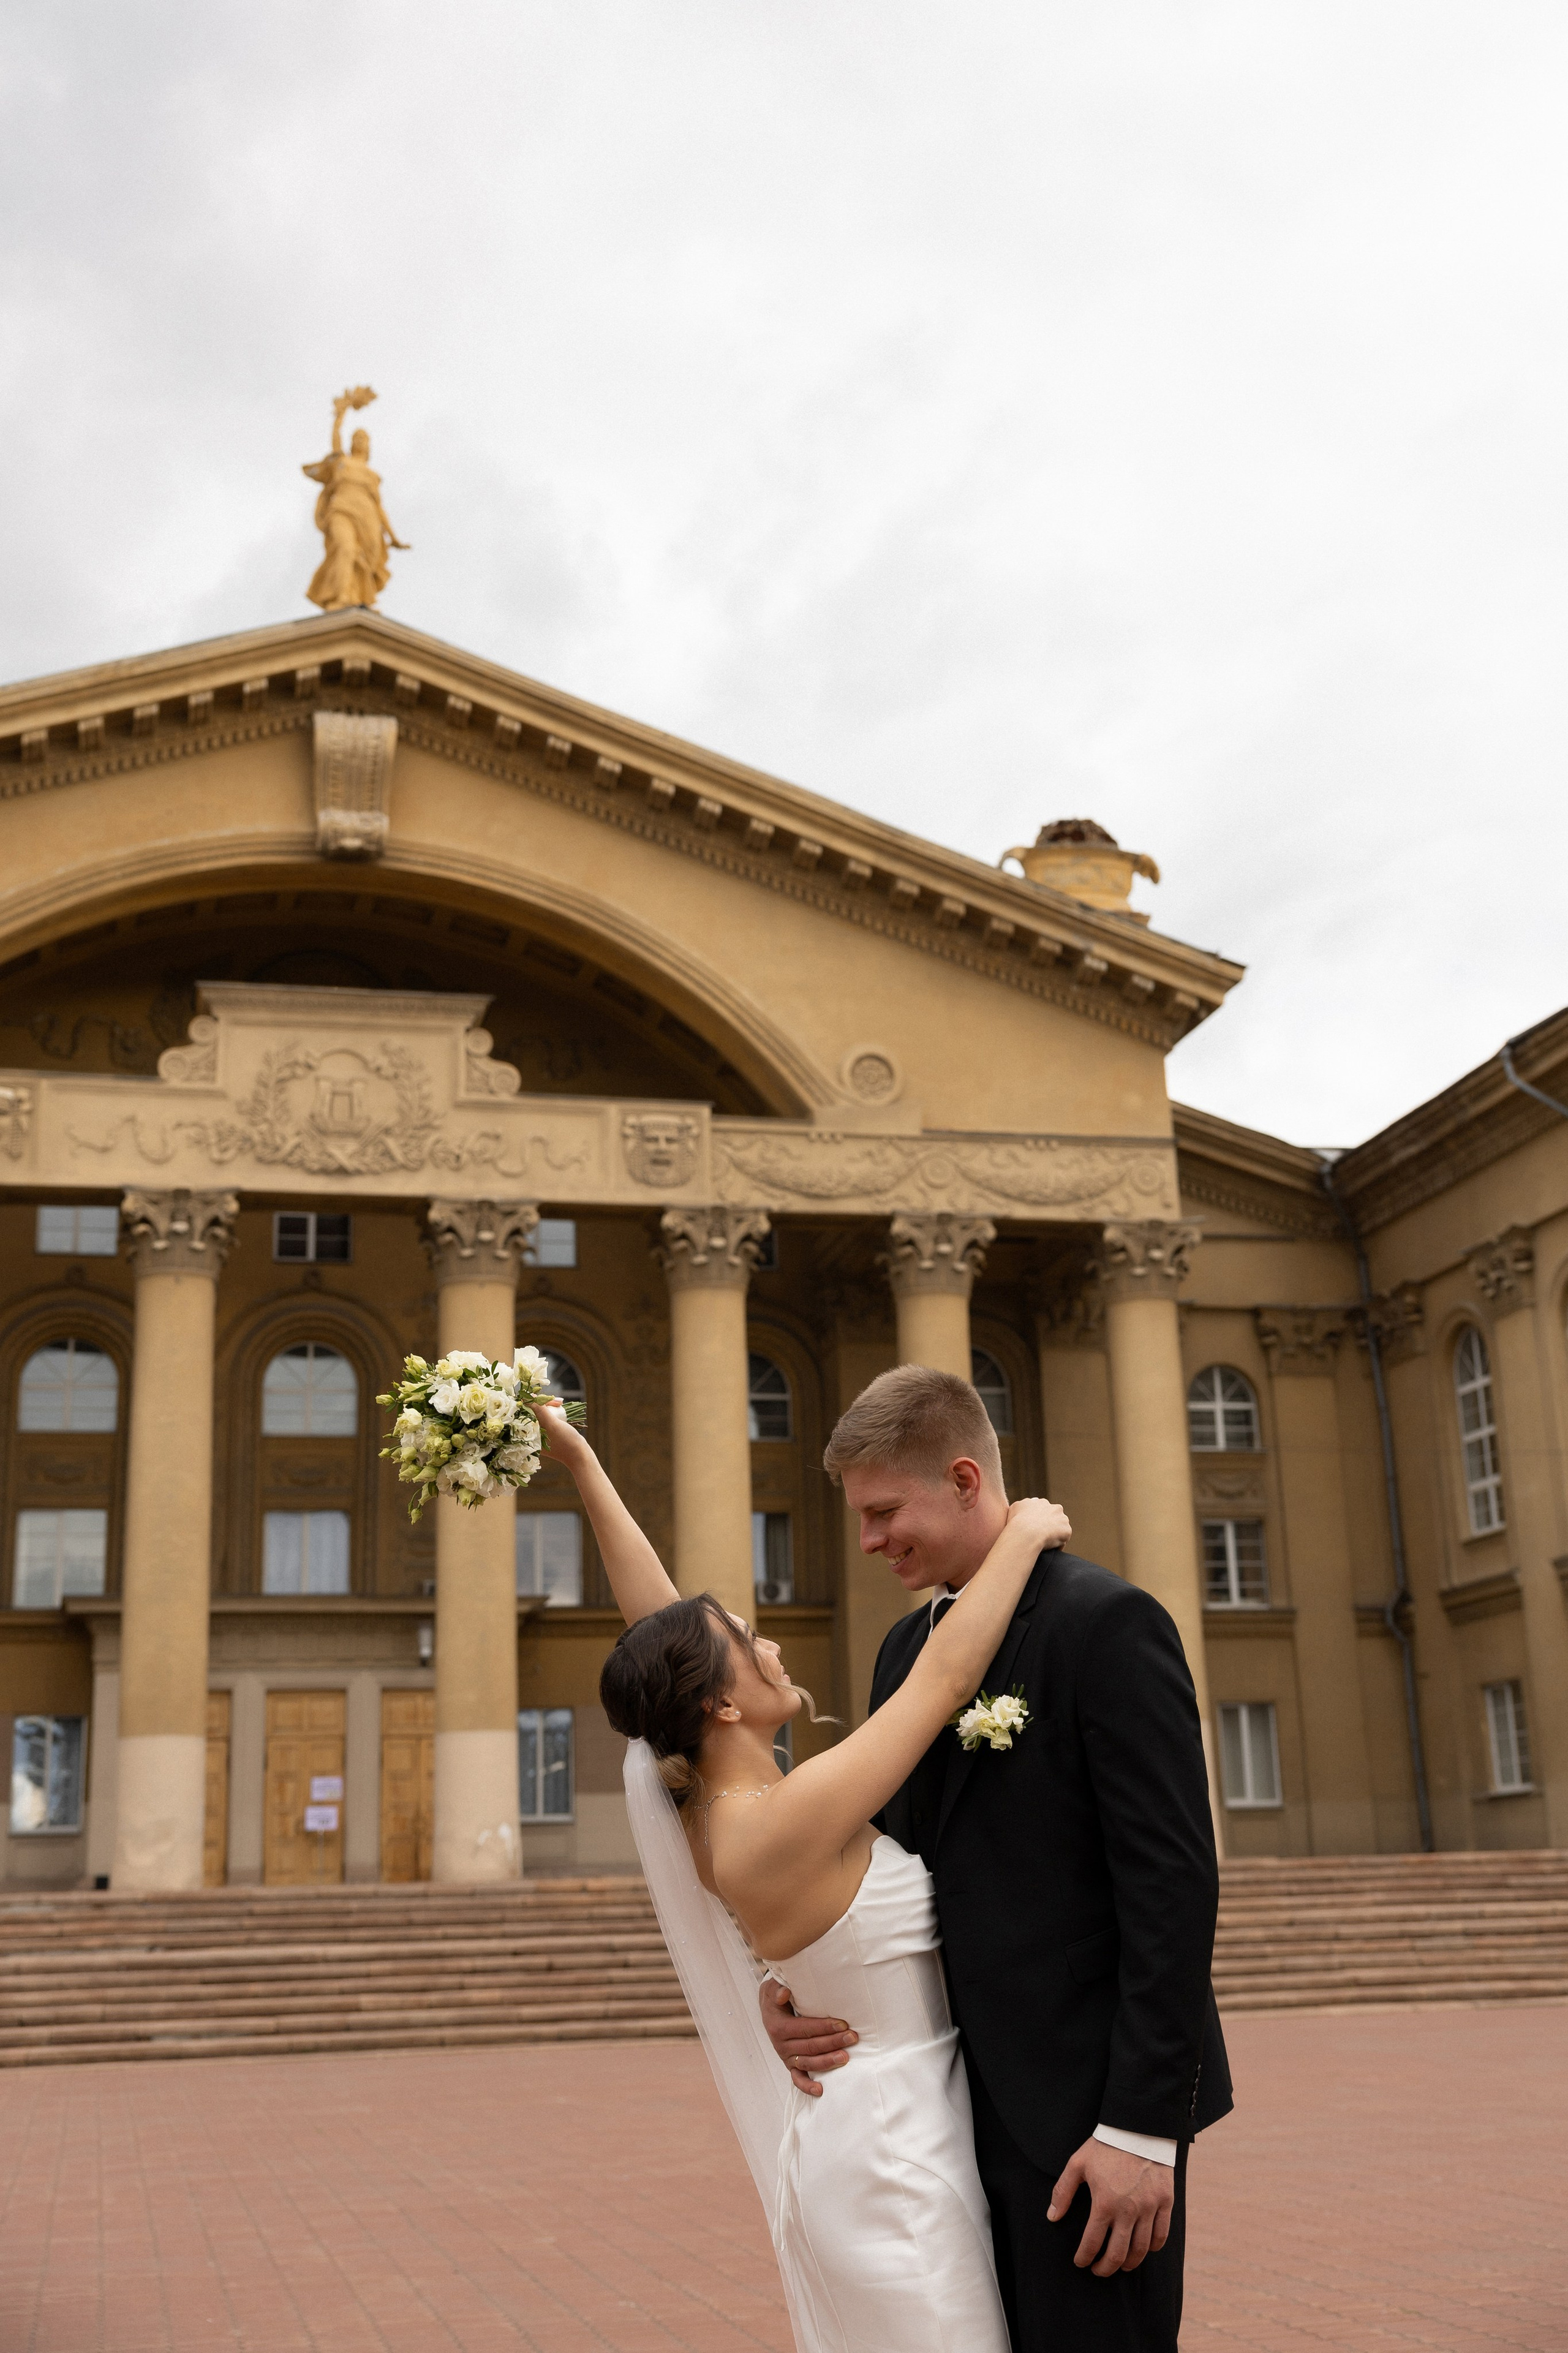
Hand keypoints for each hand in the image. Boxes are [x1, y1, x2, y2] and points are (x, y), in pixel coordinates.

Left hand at [533, 1395, 591, 1470]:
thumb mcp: (552, 1424)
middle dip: (544, 1403)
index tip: (546, 1398)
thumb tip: (527, 1397)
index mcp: (528, 1435)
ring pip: (540, 1413)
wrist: (579, 1454)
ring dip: (549, 1405)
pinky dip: (552, 1410)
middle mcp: (531, 1434)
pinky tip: (560, 1406)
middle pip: (533, 1412)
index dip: (534, 1402)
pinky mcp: (548, 1432)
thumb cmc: (565, 1441)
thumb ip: (539, 1411)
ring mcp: (540, 1433)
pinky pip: (546, 1417)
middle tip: (558, 1402)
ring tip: (560, 1403)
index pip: (525, 1413)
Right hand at [758, 1976, 856, 2095]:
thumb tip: (784, 1993)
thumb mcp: (773, 1988)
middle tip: (852, 2037)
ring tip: (845, 2058)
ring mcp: (786, 2057)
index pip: (805, 2029)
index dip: (824, 2027)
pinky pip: (798, 2079)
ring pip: (809, 2063)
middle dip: (833, 2042)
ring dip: (827, 2061)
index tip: (843, 2024)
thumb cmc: (776, 1997)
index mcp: (778, 2027)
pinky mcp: (790, 2065)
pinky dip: (808, 2086)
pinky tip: (821, 2090)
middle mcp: (781, 2045)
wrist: (769, 2009)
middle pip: (811, 2046)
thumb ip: (777, 1990)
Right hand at [1006, 1495, 1071, 1551]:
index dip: (1039, 1521)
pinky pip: (1062, 1540)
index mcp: (1042, 1502)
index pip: (1043, 1511)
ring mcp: (1062, 1519)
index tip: (1034, 1530)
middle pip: (1054, 1518)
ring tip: (1045, 1545)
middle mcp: (1054, 1507)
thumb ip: (1022, 1507)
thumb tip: (1023, 1511)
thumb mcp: (1014, 1508)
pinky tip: (1049, 1549)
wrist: (1026, 1532)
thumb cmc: (1017, 1522)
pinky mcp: (1067, 1530)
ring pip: (1059, 1529)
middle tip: (1040, 1537)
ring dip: (1055, 1535)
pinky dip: (1057, 1545)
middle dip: (1049, 1526)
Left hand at [1048, 2137, 1173, 2274]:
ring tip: (1120, 2265)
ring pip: (1141, 2249)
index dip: (1084, 2258)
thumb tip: (1051, 2217)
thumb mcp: (1078, 2164)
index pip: (1092, 2243)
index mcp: (1104, 2203)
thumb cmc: (1105, 2146)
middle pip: (1118, 2254)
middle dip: (1106, 2268)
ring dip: (1129, 2263)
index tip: (1080, 2263)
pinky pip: (1161, 2235)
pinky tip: (1144, 2250)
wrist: (1138, 2127)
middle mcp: (1128, 2211)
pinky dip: (1152, 2248)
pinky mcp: (1165, 2202)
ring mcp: (1149, 2208)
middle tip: (1099, 2271)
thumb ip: (1063, 2191)